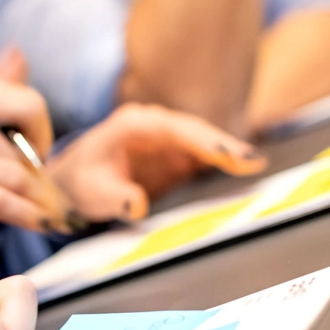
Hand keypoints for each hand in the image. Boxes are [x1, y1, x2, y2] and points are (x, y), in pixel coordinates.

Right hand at [0, 49, 55, 247]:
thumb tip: (19, 54)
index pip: (28, 103)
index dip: (43, 131)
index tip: (38, 153)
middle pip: (23, 150)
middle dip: (37, 176)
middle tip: (41, 193)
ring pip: (14, 178)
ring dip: (37, 201)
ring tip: (49, 214)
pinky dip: (25, 215)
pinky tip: (38, 223)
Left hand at [48, 102, 265, 221]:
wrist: (73, 183)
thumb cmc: (79, 182)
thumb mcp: (91, 191)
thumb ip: (113, 197)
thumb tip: (136, 204)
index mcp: (134, 124)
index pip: (175, 129)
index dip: (202, 139)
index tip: (226, 152)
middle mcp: (156, 126)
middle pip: (196, 132)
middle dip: (225, 145)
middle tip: (254, 161)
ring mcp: (169, 140)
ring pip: (205, 142)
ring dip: (230, 153)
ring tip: (256, 165)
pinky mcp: (177, 157)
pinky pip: (204, 157)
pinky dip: (224, 163)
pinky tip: (246, 170)